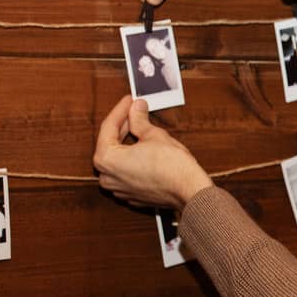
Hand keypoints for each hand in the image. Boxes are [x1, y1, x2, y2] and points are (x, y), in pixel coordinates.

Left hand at [94, 96, 212, 208]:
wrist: (190, 191)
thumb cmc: (173, 167)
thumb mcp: (154, 135)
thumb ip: (139, 120)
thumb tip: (136, 108)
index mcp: (106, 159)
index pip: (108, 127)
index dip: (121, 110)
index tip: (129, 101)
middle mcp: (107, 177)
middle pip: (110, 144)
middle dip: (123, 126)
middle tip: (135, 111)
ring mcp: (119, 189)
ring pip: (117, 160)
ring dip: (126, 144)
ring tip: (140, 129)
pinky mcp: (132, 196)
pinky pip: (126, 173)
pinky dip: (132, 160)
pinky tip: (144, 150)